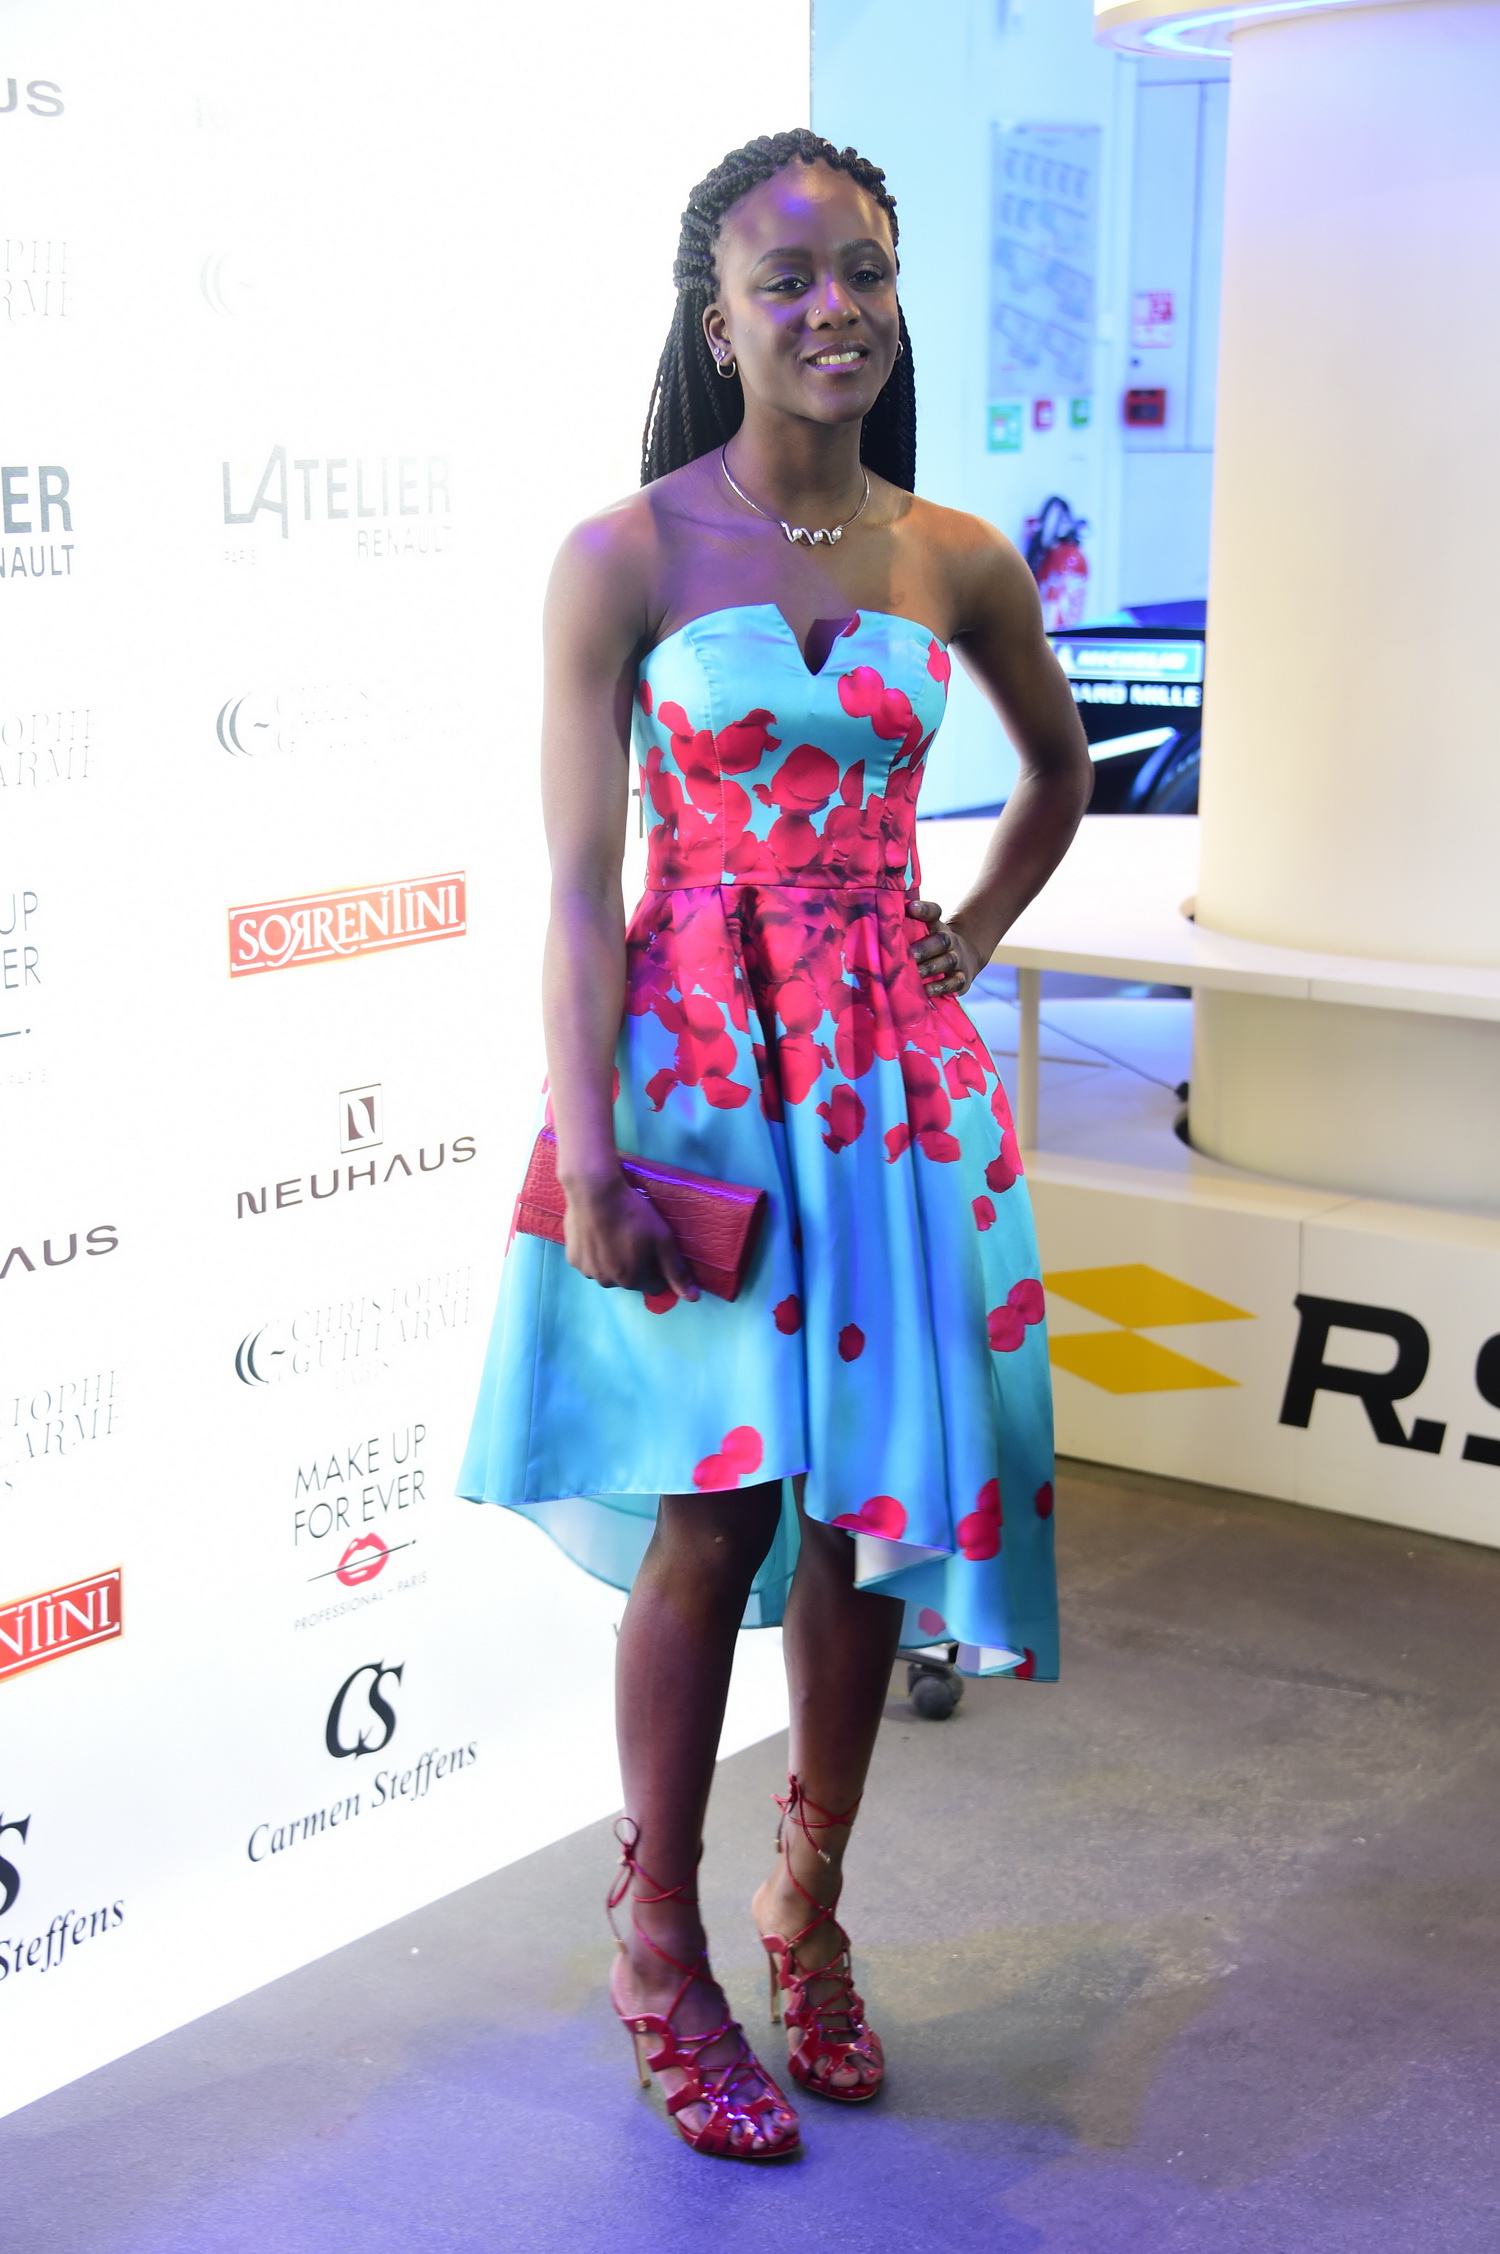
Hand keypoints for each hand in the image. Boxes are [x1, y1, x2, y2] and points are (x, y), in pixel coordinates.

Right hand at [560, 1168, 699, 1301]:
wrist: (594, 1192)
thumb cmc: (633, 1215)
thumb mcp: (662, 1240)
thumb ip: (676, 1271)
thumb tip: (693, 1298)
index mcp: (631, 1280)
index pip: (653, 1284)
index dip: (658, 1267)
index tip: (654, 1247)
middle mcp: (607, 1282)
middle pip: (629, 1278)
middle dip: (635, 1264)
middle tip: (634, 1237)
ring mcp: (587, 1271)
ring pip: (608, 1271)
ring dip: (613, 1260)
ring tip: (615, 1233)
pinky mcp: (572, 1258)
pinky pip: (590, 1261)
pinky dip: (595, 1252)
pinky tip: (598, 1233)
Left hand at [908, 898, 981, 998]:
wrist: (965, 958)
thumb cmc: (932, 945)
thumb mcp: (924, 933)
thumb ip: (907, 927)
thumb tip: (885, 919)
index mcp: (937, 927)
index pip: (933, 913)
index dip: (924, 910)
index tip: (912, 908)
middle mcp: (950, 941)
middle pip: (941, 941)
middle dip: (924, 948)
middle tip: (909, 955)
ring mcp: (958, 960)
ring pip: (947, 961)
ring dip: (930, 968)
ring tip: (915, 974)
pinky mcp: (963, 980)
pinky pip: (954, 983)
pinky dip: (941, 987)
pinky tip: (926, 991)